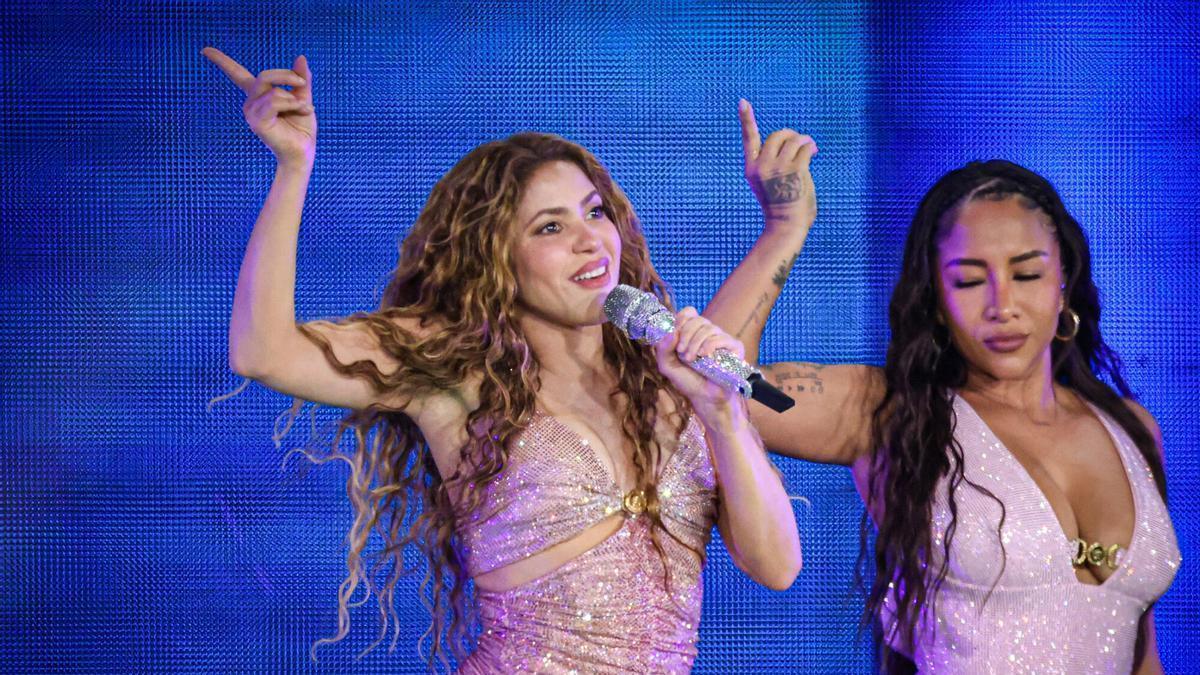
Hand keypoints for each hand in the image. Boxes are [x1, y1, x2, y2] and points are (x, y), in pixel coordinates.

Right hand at [202, 47, 315, 166]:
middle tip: (302, 84)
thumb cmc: (302, 128)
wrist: (304, 151)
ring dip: (294, 97)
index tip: (205, 50)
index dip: (221, 61)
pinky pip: (273, 101)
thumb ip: (301, 79)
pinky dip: (291, 103)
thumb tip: (301, 57)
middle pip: (264, 75)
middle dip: (286, 76)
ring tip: (304, 109)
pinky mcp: (257, 121)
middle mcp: (251, 102)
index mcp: (259, 95)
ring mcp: (251, 112)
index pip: (236, 74)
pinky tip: (300, 110)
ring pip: (272, 90)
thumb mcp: (303, 97)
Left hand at [653, 308, 747, 417]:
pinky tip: (705, 356)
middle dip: (686, 335)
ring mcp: (722, 338)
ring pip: (708, 327)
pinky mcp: (734, 347)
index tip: (675, 336)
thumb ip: (663, 349)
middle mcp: (708, 333)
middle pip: (697, 319)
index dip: (681, 320)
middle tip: (682, 353)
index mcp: (693, 333)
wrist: (705, 398)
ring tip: (692, 360)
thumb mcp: (667, 365)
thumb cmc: (688, 381)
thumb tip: (671, 332)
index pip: (689, 313)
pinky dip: (710, 345)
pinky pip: (721, 337)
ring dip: (695, 344)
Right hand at [739, 99, 816, 227]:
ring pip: (793, 140)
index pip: (749, 139)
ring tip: (810, 147)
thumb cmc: (781, 206)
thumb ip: (774, 163)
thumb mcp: (769, 183)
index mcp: (751, 169)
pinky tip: (815, 151)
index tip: (743, 102)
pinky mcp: (795, 170)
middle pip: (778, 135)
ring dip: (804, 141)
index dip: (747, 119)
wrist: (786, 226)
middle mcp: (762, 166)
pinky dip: (812, 147)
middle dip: (791, 135)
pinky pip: (805, 148)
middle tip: (800, 143)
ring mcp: (778, 167)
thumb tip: (797, 140)